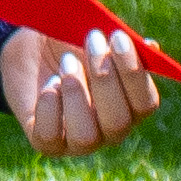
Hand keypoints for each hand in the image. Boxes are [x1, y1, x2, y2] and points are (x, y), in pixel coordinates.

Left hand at [0, 20, 158, 160]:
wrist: (31, 51)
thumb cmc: (71, 45)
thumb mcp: (95, 38)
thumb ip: (121, 45)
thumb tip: (150, 47)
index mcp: (130, 106)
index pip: (146, 104)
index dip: (134, 73)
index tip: (117, 37)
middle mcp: (109, 131)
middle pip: (118, 122)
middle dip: (104, 79)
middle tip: (91, 40)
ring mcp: (77, 142)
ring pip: (86, 136)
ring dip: (76, 94)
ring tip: (66, 63)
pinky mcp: (46, 143)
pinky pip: (50, 137)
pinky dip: (49, 106)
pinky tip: (50, 83)